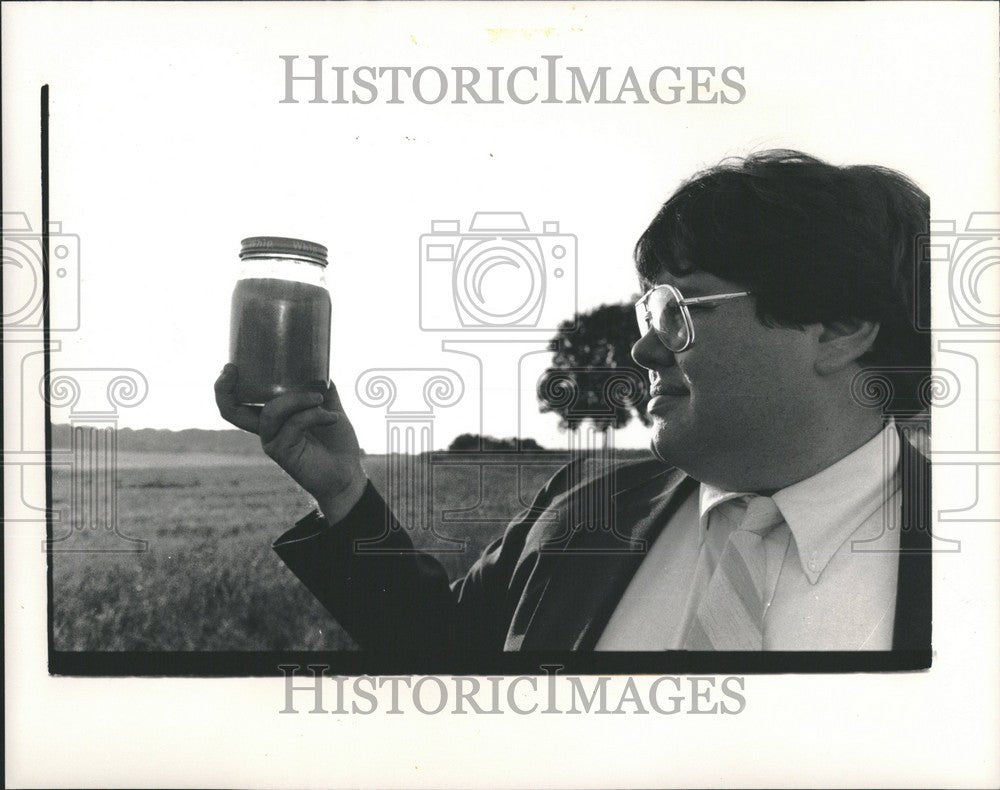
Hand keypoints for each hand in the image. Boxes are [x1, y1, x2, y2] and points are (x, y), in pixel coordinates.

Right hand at [214, 364, 367, 521]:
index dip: (226, 388)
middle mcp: (267, 430)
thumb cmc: (336, 441)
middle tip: (231, 370)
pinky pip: (294, 424)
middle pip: (231, 412)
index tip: (230, 367)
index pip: (238, 404)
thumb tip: (321, 366)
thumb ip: (322, 389)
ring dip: (297, 399)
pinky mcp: (284, 453)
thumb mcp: (330, 407)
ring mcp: (273, 442)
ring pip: (270, 412)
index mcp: (273, 418)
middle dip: (225, 390)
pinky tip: (332, 417)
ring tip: (319, 398)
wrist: (348, 472)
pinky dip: (314, 414)